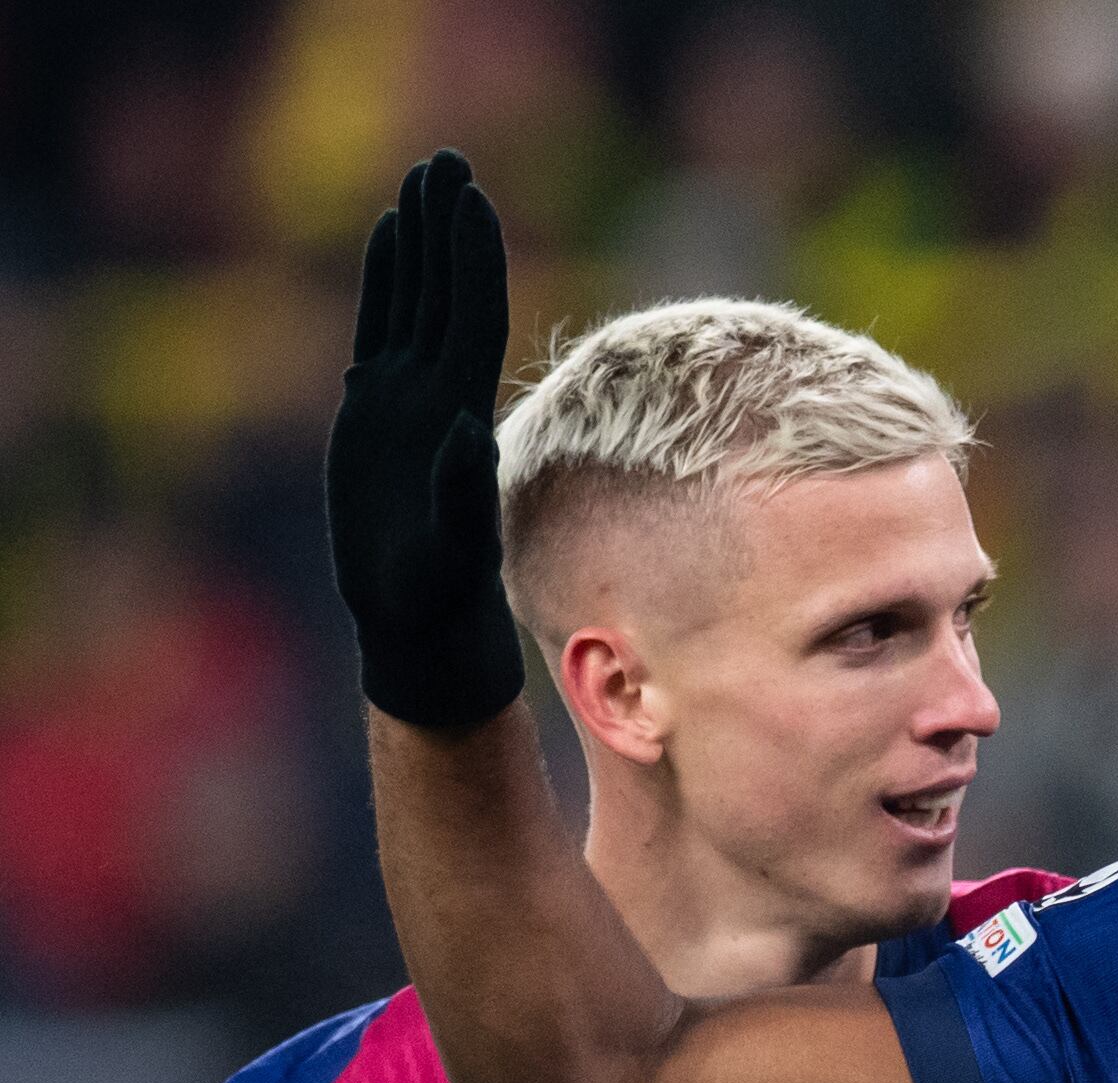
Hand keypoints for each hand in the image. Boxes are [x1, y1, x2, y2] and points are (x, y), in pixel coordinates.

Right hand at [327, 150, 524, 729]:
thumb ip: (463, 495)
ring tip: (421, 176)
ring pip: (414, 299)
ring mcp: (407, 397)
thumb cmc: (441, 596)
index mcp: (457, 413)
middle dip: (447, 227)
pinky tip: (387, 235)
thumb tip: (466, 434)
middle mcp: (437, 394)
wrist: (422, 618)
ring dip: (419, 239)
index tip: (471, 199)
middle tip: (448, 159)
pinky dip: (384, 279)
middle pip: (446, 293)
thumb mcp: (453, 550)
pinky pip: (381, 326)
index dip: (472, 259)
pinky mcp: (375, 409)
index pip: (471, 317)